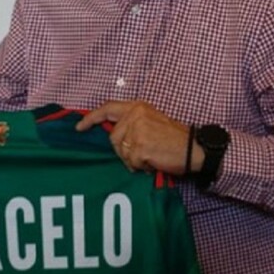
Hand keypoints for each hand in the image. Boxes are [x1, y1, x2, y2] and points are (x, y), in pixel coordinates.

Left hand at [77, 100, 193, 174]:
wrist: (194, 149)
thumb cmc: (175, 138)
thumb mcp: (151, 121)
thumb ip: (131, 122)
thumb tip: (111, 134)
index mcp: (138, 107)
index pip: (107, 109)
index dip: (91, 118)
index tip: (79, 127)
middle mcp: (135, 115)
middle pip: (113, 138)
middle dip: (123, 150)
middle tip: (142, 153)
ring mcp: (137, 131)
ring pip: (121, 152)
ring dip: (133, 160)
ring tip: (151, 155)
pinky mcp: (140, 147)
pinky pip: (131, 163)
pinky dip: (141, 167)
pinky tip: (154, 161)